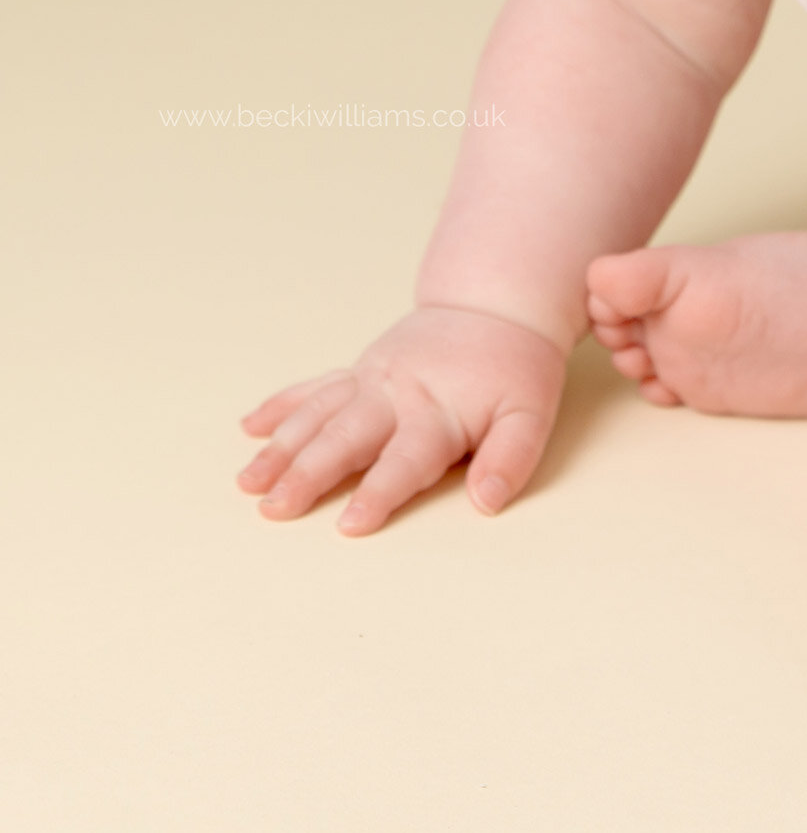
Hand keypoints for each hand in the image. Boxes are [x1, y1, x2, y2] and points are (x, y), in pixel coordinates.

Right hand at [237, 305, 566, 533]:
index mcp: (437, 413)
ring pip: (317, 415)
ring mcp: (371, 380)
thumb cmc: (517, 370)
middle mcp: (395, 395)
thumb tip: (487, 502)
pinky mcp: (360, 370)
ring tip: (249, 482)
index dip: (377, 494)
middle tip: (273, 509)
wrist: (495, 307)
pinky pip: (314, 388)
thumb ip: (511, 458)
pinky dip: (281, 406)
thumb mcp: (532, 415)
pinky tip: (250, 428)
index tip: (348, 525)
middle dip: (306, 475)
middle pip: (344, 439)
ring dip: (280, 448)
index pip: (403, 462)